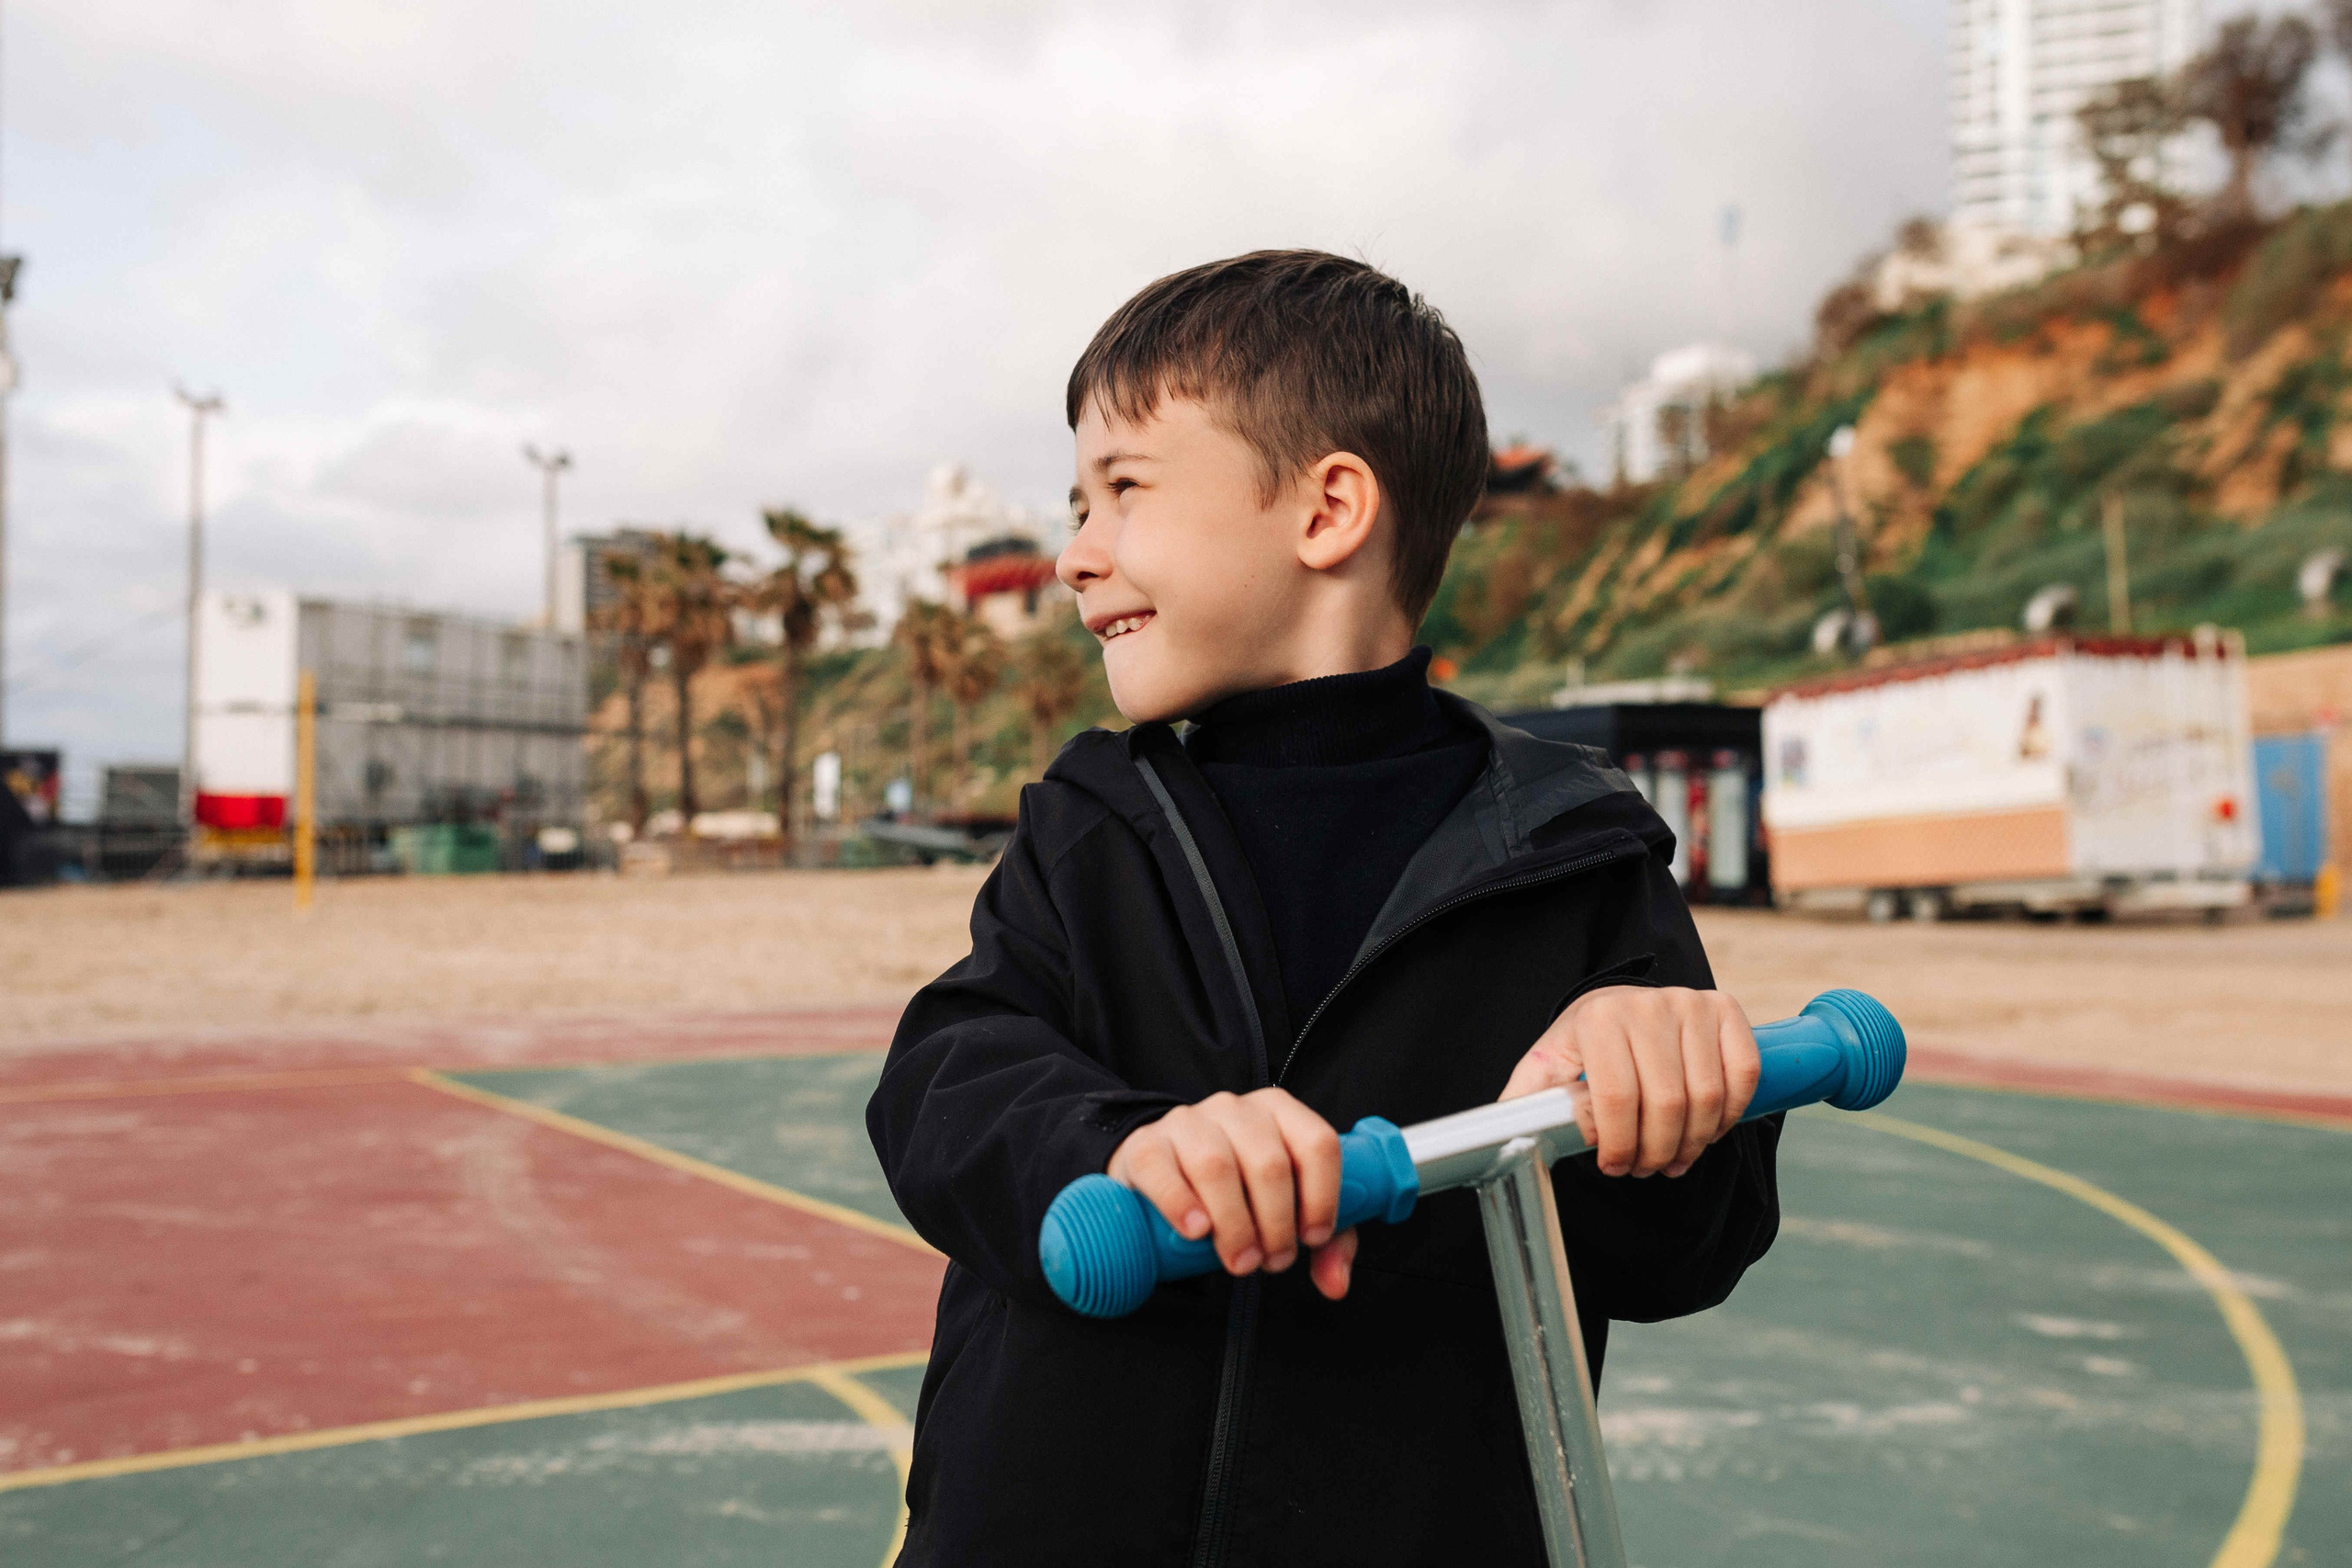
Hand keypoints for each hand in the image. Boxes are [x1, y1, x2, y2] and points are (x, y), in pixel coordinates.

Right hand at [1107, 1087, 1359, 1299]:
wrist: (1162, 1175)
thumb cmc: (1238, 1191)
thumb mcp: (1288, 1207)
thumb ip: (1326, 1243)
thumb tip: (1336, 1285)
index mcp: (1279, 1112)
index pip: (1317, 1143)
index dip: (1322, 1196)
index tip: (1313, 1238)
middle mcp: (1235, 1109)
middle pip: (1268, 1163)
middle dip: (1277, 1223)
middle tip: (1272, 1261)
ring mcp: (1187, 1122)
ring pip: (1217, 1166)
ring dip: (1235, 1224)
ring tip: (1240, 1261)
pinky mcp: (1144, 1145)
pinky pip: (1162, 1168)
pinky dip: (1181, 1203)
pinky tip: (1196, 1231)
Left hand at [1500, 985, 1759, 1178]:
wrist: (1619, 1008)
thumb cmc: (1582, 1048)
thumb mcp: (1546, 1069)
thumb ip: (1526, 1103)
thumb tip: (1503, 1141)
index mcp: (1597, 1018)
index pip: (1616, 1098)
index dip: (1618, 1145)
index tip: (1613, 1167)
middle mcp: (1647, 1005)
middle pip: (1666, 1103)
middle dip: (1656, 1152)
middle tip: (1645, 1168)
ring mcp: (1690, 1004)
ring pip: (1706, 1096)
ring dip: (1693, 1143)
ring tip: (1672, 1158)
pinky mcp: (1726, 1010)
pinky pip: (1742, 1074)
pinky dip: (1729, 1114)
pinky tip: (1706, 1131)